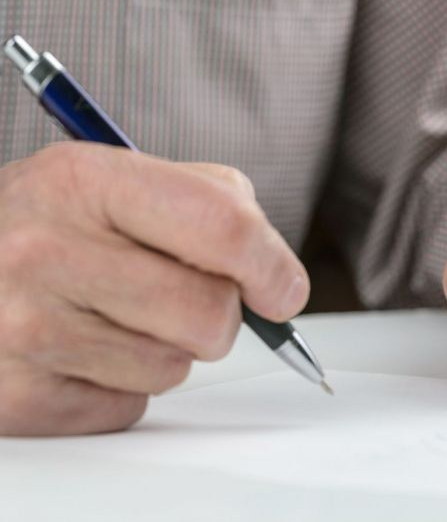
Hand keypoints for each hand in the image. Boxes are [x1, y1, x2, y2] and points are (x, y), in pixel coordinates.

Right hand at [0, 142, 308, 434]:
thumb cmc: (58, 220)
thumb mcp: (121, 177)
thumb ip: (212, 205)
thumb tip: (278, 279)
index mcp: (86, 181)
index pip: (222, 226)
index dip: (271, 264)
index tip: (284, 289)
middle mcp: (45, 252)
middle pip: (210, 313)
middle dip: (219, 313)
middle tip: (185, 294)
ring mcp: (24, 329)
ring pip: (174, 368)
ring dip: (166, 346)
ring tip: (117, 311)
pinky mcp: (17, 396)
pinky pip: (129, 406)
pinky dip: (123, 381)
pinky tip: (85, 344)